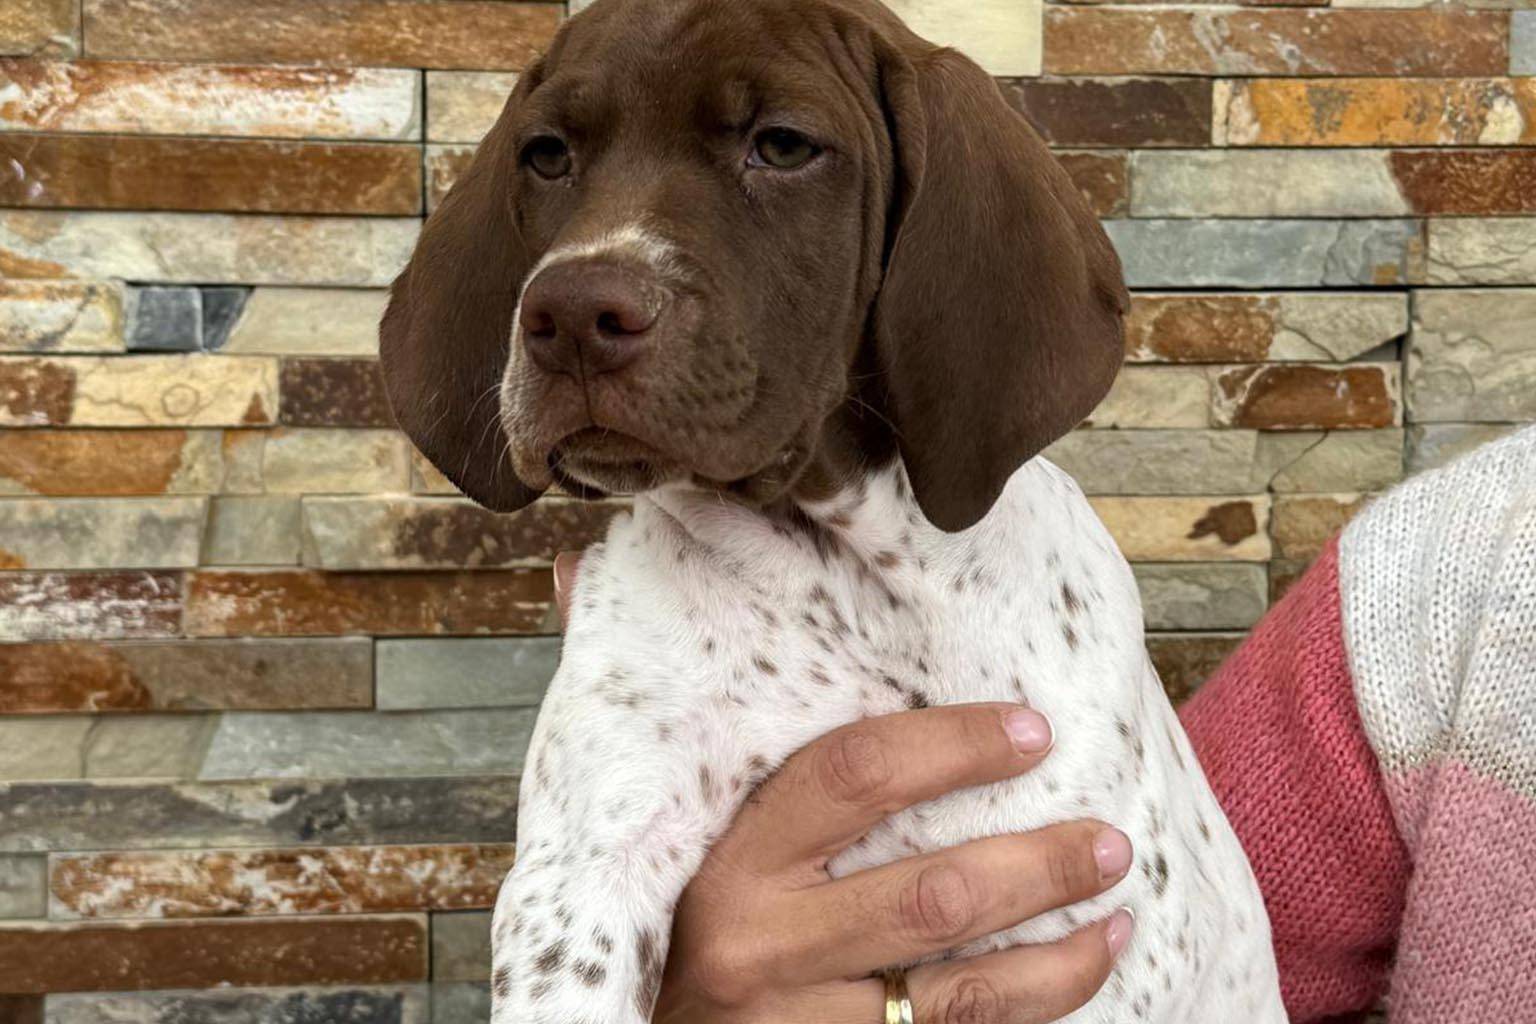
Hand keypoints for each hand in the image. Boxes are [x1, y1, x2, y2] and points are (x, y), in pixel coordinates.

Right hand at [551, 552, 1134, 1023]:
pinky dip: (1039, 1010)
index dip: (951, 747)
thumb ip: (621, 704)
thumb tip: (572, 565)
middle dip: (1036, 862)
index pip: (852, 779)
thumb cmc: (642, 922)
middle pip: (929, 895)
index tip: (1026, 730)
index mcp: (717, 861)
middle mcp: (758, 946)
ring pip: (959, 988)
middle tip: (1106, 833)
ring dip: (1056, 947)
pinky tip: (1090, 966)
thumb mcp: (619, 819)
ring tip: (1117, 895)